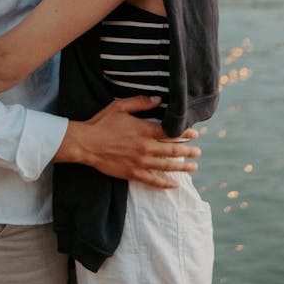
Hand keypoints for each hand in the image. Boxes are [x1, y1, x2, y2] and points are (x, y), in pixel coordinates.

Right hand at [56, 96, 200, 187]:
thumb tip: (159, 99)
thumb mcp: (120, 107)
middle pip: (173, 150)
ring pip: (167, 166)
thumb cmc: (102, 123)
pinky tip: (174, 184)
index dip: (185, 133)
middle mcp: (145, 147)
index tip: (194, 134)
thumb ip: (141, 102)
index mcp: (144, 130)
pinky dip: (165, 183)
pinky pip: (153, 180)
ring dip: (182, 167)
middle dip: (188, 151)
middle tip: (198, 152)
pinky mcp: (132, 173)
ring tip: (193, 167)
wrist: (85, 143)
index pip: (171, 132)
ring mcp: (140, 162)